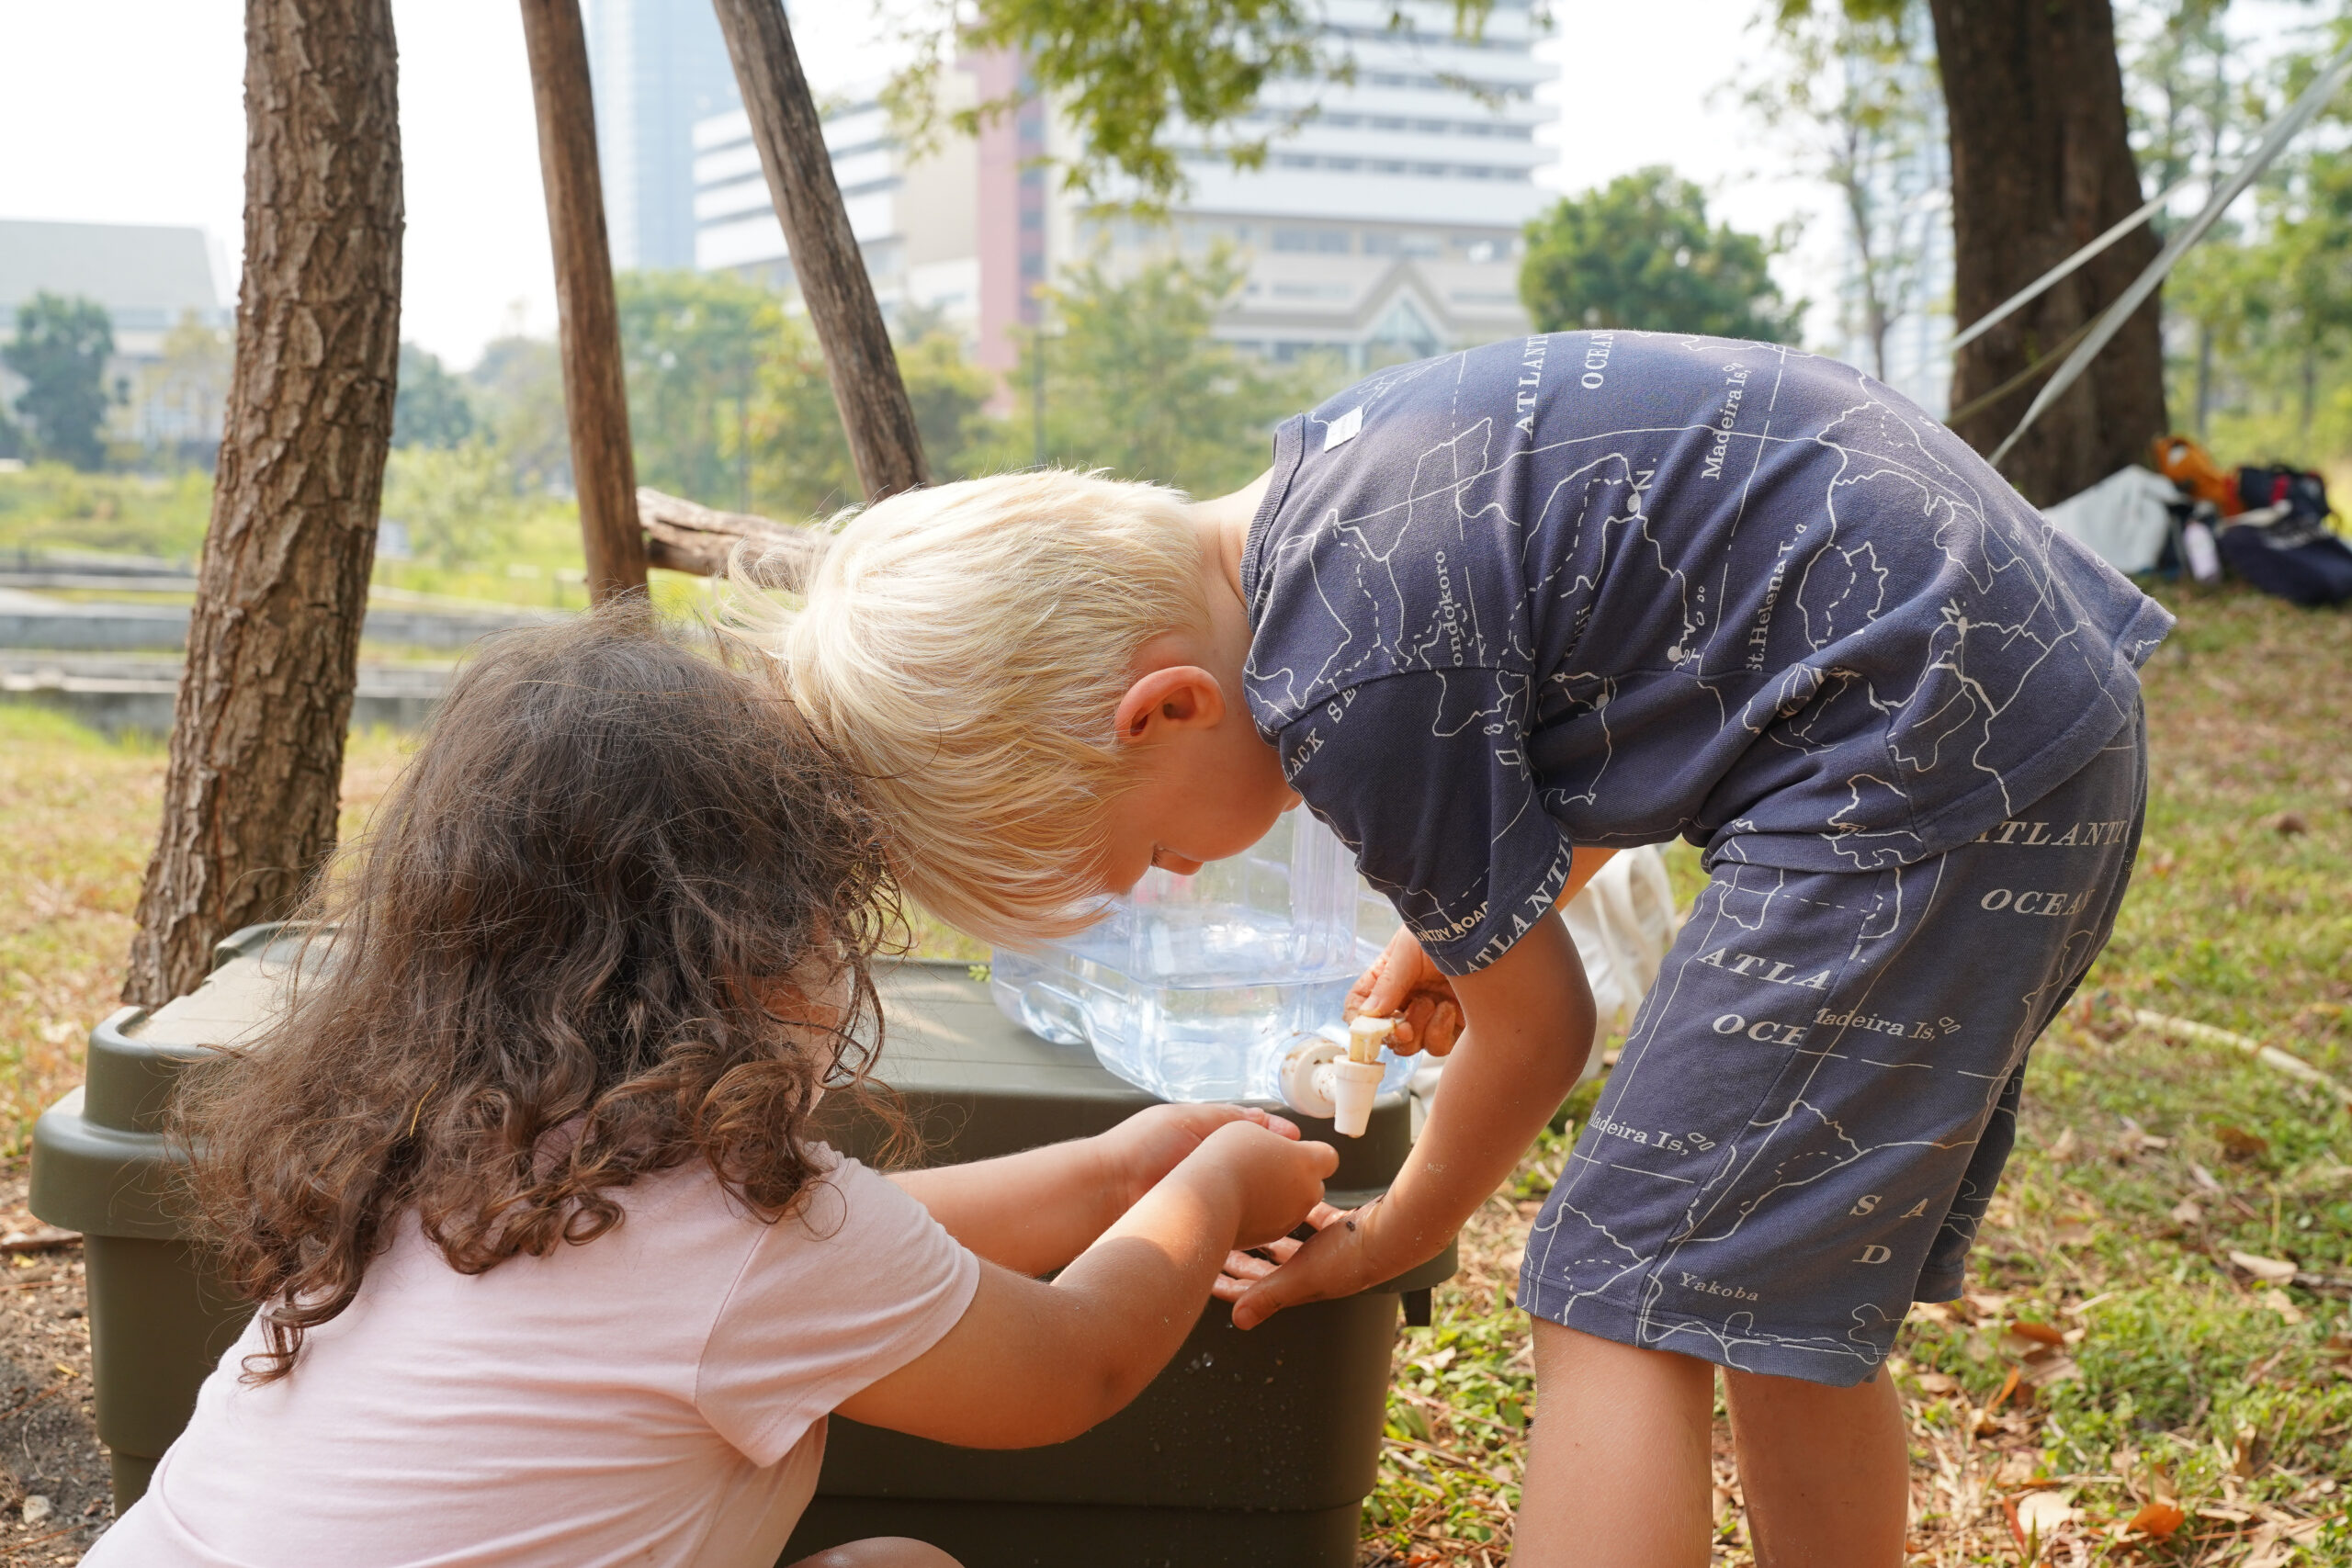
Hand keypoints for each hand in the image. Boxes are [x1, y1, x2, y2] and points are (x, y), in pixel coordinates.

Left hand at [1097, 1103, 1300, 1209]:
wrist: (1109, 1189)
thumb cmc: (1141, 1147)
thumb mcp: (1190, 1118)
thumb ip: (1229, 1118)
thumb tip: (1265, 1118)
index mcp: (1205, 1135)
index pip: (1251, 1133)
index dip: (1276, 1136)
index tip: (1297, 1141)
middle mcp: (1209, 1164)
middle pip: (1255, 1164)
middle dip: (1278, 1166)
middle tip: (1302, 1169)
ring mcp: (1207, 1193)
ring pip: (1250, 1192)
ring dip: (1268, 1192)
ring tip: (1290, 1191)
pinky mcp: (1203, 1220)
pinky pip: (1236, 1217)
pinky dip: (1252, 1215)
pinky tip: (1267, 1214)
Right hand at [1178, 1121, 1337, 1251]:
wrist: (1206, 1202)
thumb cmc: (1227, 1159)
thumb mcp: (1249, 1128)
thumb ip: (1272, 1137)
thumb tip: (1276, 1146)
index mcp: (1308, 1162)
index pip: (1329, 1156)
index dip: (1311, 1151)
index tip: (1293, 1148)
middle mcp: (1307, 1193)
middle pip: (1314, 1182)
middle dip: (1297, 1175)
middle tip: (1269, 1165)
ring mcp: (1291, 1218)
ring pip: (1295, 1203)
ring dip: (1280, 1194)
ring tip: (1250, 1183)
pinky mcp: (1272, 1235)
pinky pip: (1276, 1220)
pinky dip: (1265, 1213)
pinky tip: (1242, 1202)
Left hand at [1220, 1195, 1415, 1329]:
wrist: (1394, 1234)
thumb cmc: (1352, 1257)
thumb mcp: (1304, 1276)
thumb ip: (1269, 1295)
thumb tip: (1237, 1321)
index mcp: (1300, 1286)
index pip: (1254, 1290)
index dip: (1228, 1285)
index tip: (1202, 1274)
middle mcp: (1312, 1271)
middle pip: (1266, 1266)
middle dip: (1240, 1258)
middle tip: (1213, 1247)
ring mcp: (1328, 1250)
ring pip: (1288, 1242)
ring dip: (1266, 1234)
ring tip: (1244, 1220)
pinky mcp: (1342, 1229)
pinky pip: (1315, 1218)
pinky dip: (1301, 1211)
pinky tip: (1291, 1196)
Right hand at [1346, 925, 1461, 1055]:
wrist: (1485, 933)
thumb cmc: (1444, 930)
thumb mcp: (1409, 951)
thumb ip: (1388, 983)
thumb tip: (1368, 1015)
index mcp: (1386, 980)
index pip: (1359, 1007)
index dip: (1360, 1023)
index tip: (1371, 1029)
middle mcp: (1405, 1000)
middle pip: (1386, 1035)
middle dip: (1395, 1034)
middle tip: (1404, 1027)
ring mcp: (1429, 1015)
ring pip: (1412, 1046)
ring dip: (1419, 1028)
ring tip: (1432, 1002)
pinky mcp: (1454, 1026)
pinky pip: (1439, 1046)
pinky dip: (1440, 1032)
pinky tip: (1448, 1007)